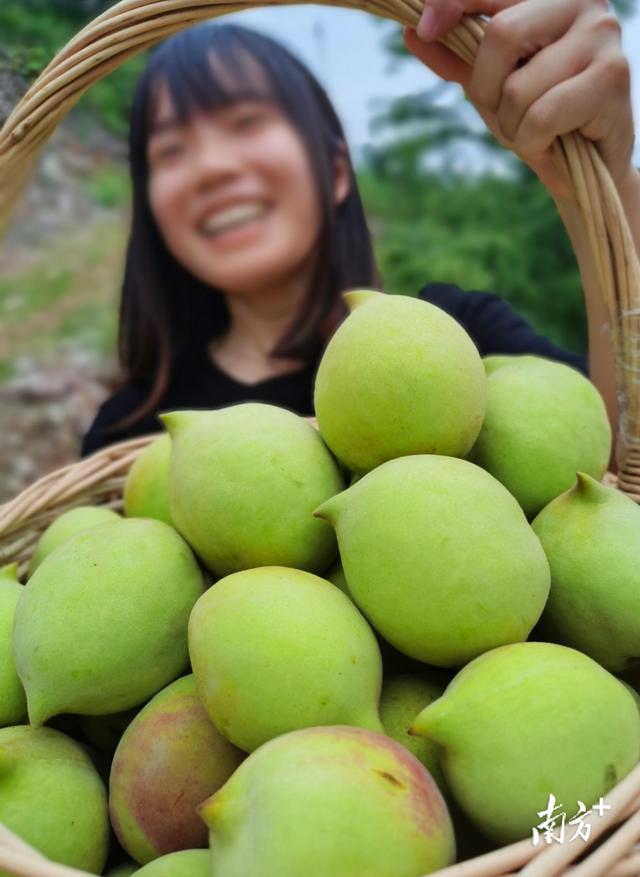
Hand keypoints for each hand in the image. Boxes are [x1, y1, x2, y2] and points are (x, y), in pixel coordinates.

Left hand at [403, 0, 635, 199]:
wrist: (586, 168)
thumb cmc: (538, 117)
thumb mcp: (489, 84)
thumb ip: (456, 57)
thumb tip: (412, 32)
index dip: (454, 1)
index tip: (425, 28)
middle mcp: (583, 0)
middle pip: (501, 35)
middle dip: (486, 90)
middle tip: (505, 114)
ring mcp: (603, 34)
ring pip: (518, 86)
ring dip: (513, 126)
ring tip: (537, 132)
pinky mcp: (613, 76)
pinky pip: (542, 115)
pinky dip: (533, 142)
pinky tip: (553, 144)